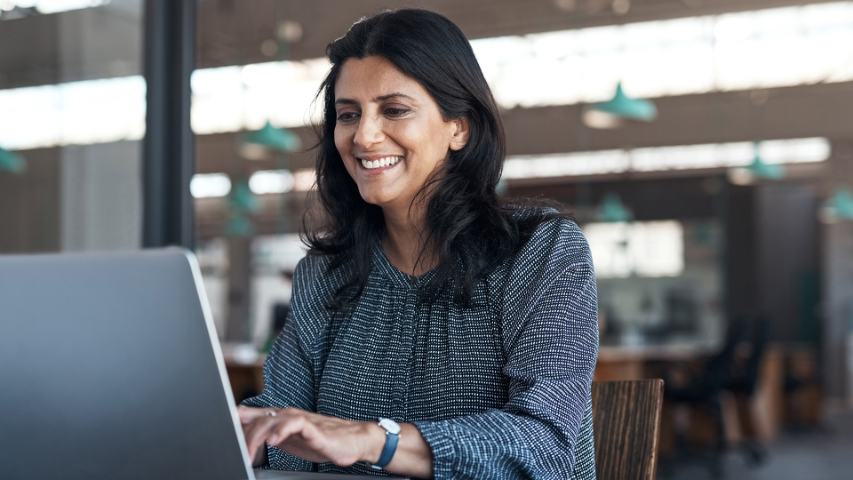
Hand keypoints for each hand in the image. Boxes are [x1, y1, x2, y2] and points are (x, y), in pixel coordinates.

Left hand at [237, 406, 383, 467]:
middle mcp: (287, 415)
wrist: (352, 440)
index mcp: (279, 418)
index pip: (251, 414)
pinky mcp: (313, 428)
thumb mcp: (288, 439)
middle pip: (257, 419)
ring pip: (272, 420)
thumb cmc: (321, 439)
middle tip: (235, 454)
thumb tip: (244, 438)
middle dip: (243, 436)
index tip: (215, 428)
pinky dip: (282, 430)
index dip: (232, 419)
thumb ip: (267, 434)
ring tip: (249, 450)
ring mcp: (300, 419)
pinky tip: (273, 440)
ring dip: (257, 435)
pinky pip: (295, 424)